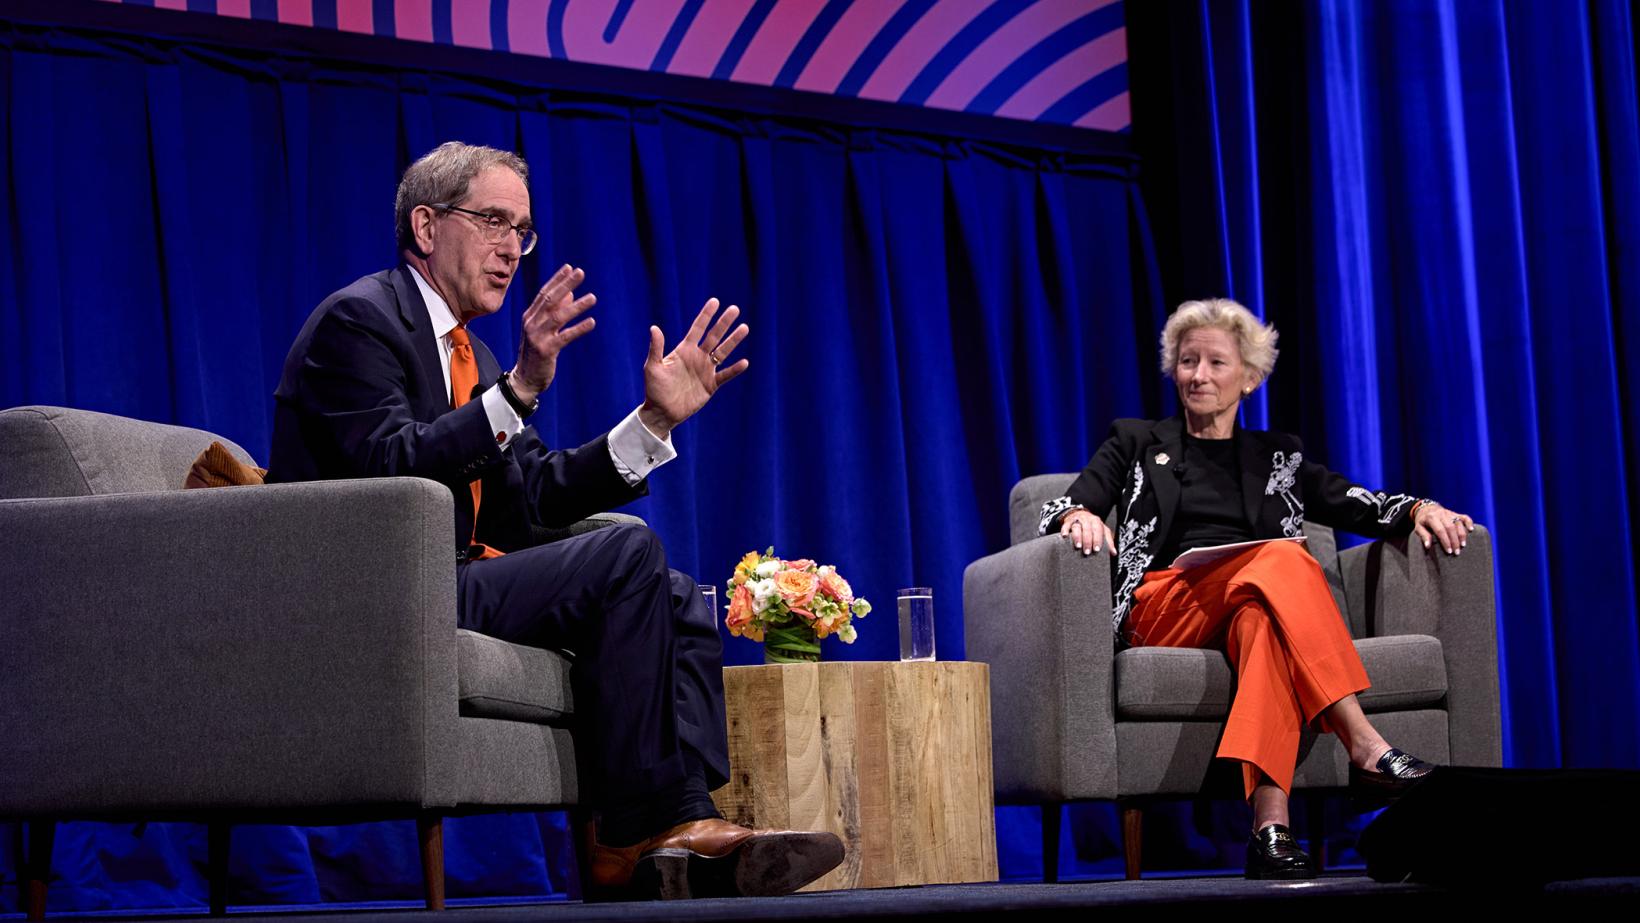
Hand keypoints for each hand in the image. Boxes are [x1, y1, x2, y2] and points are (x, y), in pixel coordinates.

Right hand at [510, 264, 596, 404]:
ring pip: (558, 316)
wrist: (525, 378)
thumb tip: (569, 294)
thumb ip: (554, 311)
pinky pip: (565, 337)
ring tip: (593, 297)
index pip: (544, 293)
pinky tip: (591, 322)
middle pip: (550, 300)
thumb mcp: (542, 329)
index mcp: (530, 316)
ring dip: (576, 306)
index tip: (570, 268)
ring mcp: (537, 336)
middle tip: (580, 273)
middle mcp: (531, 323)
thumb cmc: (535, 352)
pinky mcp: (545, 350)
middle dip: (566, 284)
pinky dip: (579, 328)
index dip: (557, 280)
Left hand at [637, 298, 749, 436]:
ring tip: (744, 328)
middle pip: (714, 336)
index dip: (706, 315)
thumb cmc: (654, 389)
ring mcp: (705, 370)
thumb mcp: (653, 367)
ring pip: (723, 352)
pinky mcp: (711, 385)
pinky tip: (744, 362)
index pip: (697, 328)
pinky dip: (734, 370)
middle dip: (724, 323)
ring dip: (733, 341)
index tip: (715, 301)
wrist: (662, 411)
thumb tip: (654, 327)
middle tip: (735, 309)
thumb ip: (656, 348)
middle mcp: (697, 357)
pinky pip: (725, 375)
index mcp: (684, 350)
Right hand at [1059, 508, 1115, 556]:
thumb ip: (1108, 541)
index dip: (1098, 540)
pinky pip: (1066, 525)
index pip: (1099, 530)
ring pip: (1077, 527)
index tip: (1097, 550)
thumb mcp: (1101, 531)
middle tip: (1087, 552)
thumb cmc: (1092, 526)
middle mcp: (1088, 519)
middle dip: (1088, 541)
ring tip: (1078, 546)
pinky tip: (1064, 536)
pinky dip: (1065, 530)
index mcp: (1097, 522)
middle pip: (1088, 529)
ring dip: (1077, 537)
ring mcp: (1077, 519)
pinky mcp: (1068, 521)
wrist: (1079, 514)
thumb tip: (1114, 553)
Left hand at [1412, 500, 1473, 554]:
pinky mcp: (1456, 513)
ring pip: (1458, 523)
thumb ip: (1423, 536)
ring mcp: (1450, 513)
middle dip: (1454, 541)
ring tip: (1463, 545)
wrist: (1427, 509)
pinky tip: (1471, 530)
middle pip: (1451, 528)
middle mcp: (1442, 514)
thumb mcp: (1418, 528)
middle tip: (1457, 552)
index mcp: (1431, 518)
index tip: (1449, 551)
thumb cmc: (1423, 521)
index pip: (1440, 530)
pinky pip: (1464, 517)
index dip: (1445, 541)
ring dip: (1462, 535)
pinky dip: (1469, 522)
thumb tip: (1428, 546)